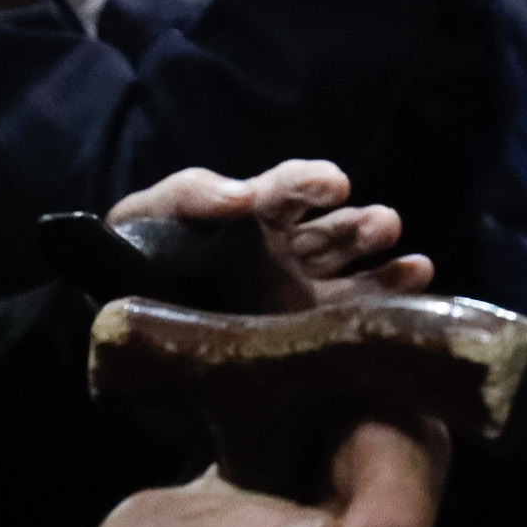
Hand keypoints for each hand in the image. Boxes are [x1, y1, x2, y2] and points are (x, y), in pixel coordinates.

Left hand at [108, 159, 433, 310]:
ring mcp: (295, 299)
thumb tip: (244, 195)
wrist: (109, 332)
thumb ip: (191, 194)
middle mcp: (282, 254)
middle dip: (362, 227)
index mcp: (251, 219)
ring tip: (417, 269)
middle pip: (333, 233)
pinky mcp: (301, 343)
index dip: (312, 183)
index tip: (335, 185)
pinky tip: (414, 304)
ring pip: (352, 278)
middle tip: (385, 226)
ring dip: (386, 269)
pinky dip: (385, 310)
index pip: (288, 192)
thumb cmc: (135, 262)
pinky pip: (349, 323)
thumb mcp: (148, 215)